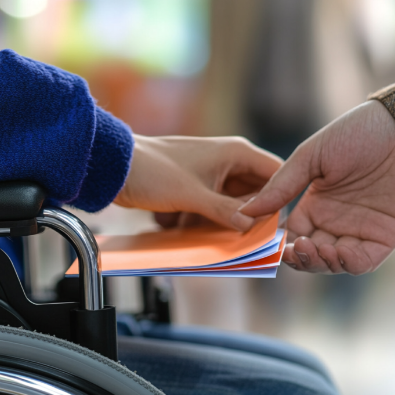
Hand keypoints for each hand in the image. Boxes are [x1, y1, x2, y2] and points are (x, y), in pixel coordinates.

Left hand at [114, 135, 282, 230]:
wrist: (115, 167)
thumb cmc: (153, 171)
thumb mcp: (193, 196)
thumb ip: (226, 212)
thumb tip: (253, 226)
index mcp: (236, 153)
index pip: (275, 174)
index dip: (278, 199)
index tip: (274, 225)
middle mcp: (228, 162)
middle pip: (256, 194)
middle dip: (249, 217)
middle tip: (246, 240)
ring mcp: (212, 175)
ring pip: (233, 204)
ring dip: (225, 221)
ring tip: (215, 237)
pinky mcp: (196, 188)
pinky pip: (214, 208)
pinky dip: (207, 221)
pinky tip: (192, 230)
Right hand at [236, 100, 394, 274]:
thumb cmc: (358, 133)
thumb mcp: (312, 156)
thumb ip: (282, 186)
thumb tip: (246, 210)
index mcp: (315, 204)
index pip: (290, 235)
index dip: (278, 243)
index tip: (267, 244)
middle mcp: (335, 221)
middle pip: (309, 254)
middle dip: (298, 258)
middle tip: (293, 250)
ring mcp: (359, 231)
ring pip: (332, 263)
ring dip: (319, 262)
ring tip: (314, 248)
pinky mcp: (384, 237)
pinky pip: (361, 262)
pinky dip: (346, 263)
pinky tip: (336, 251)